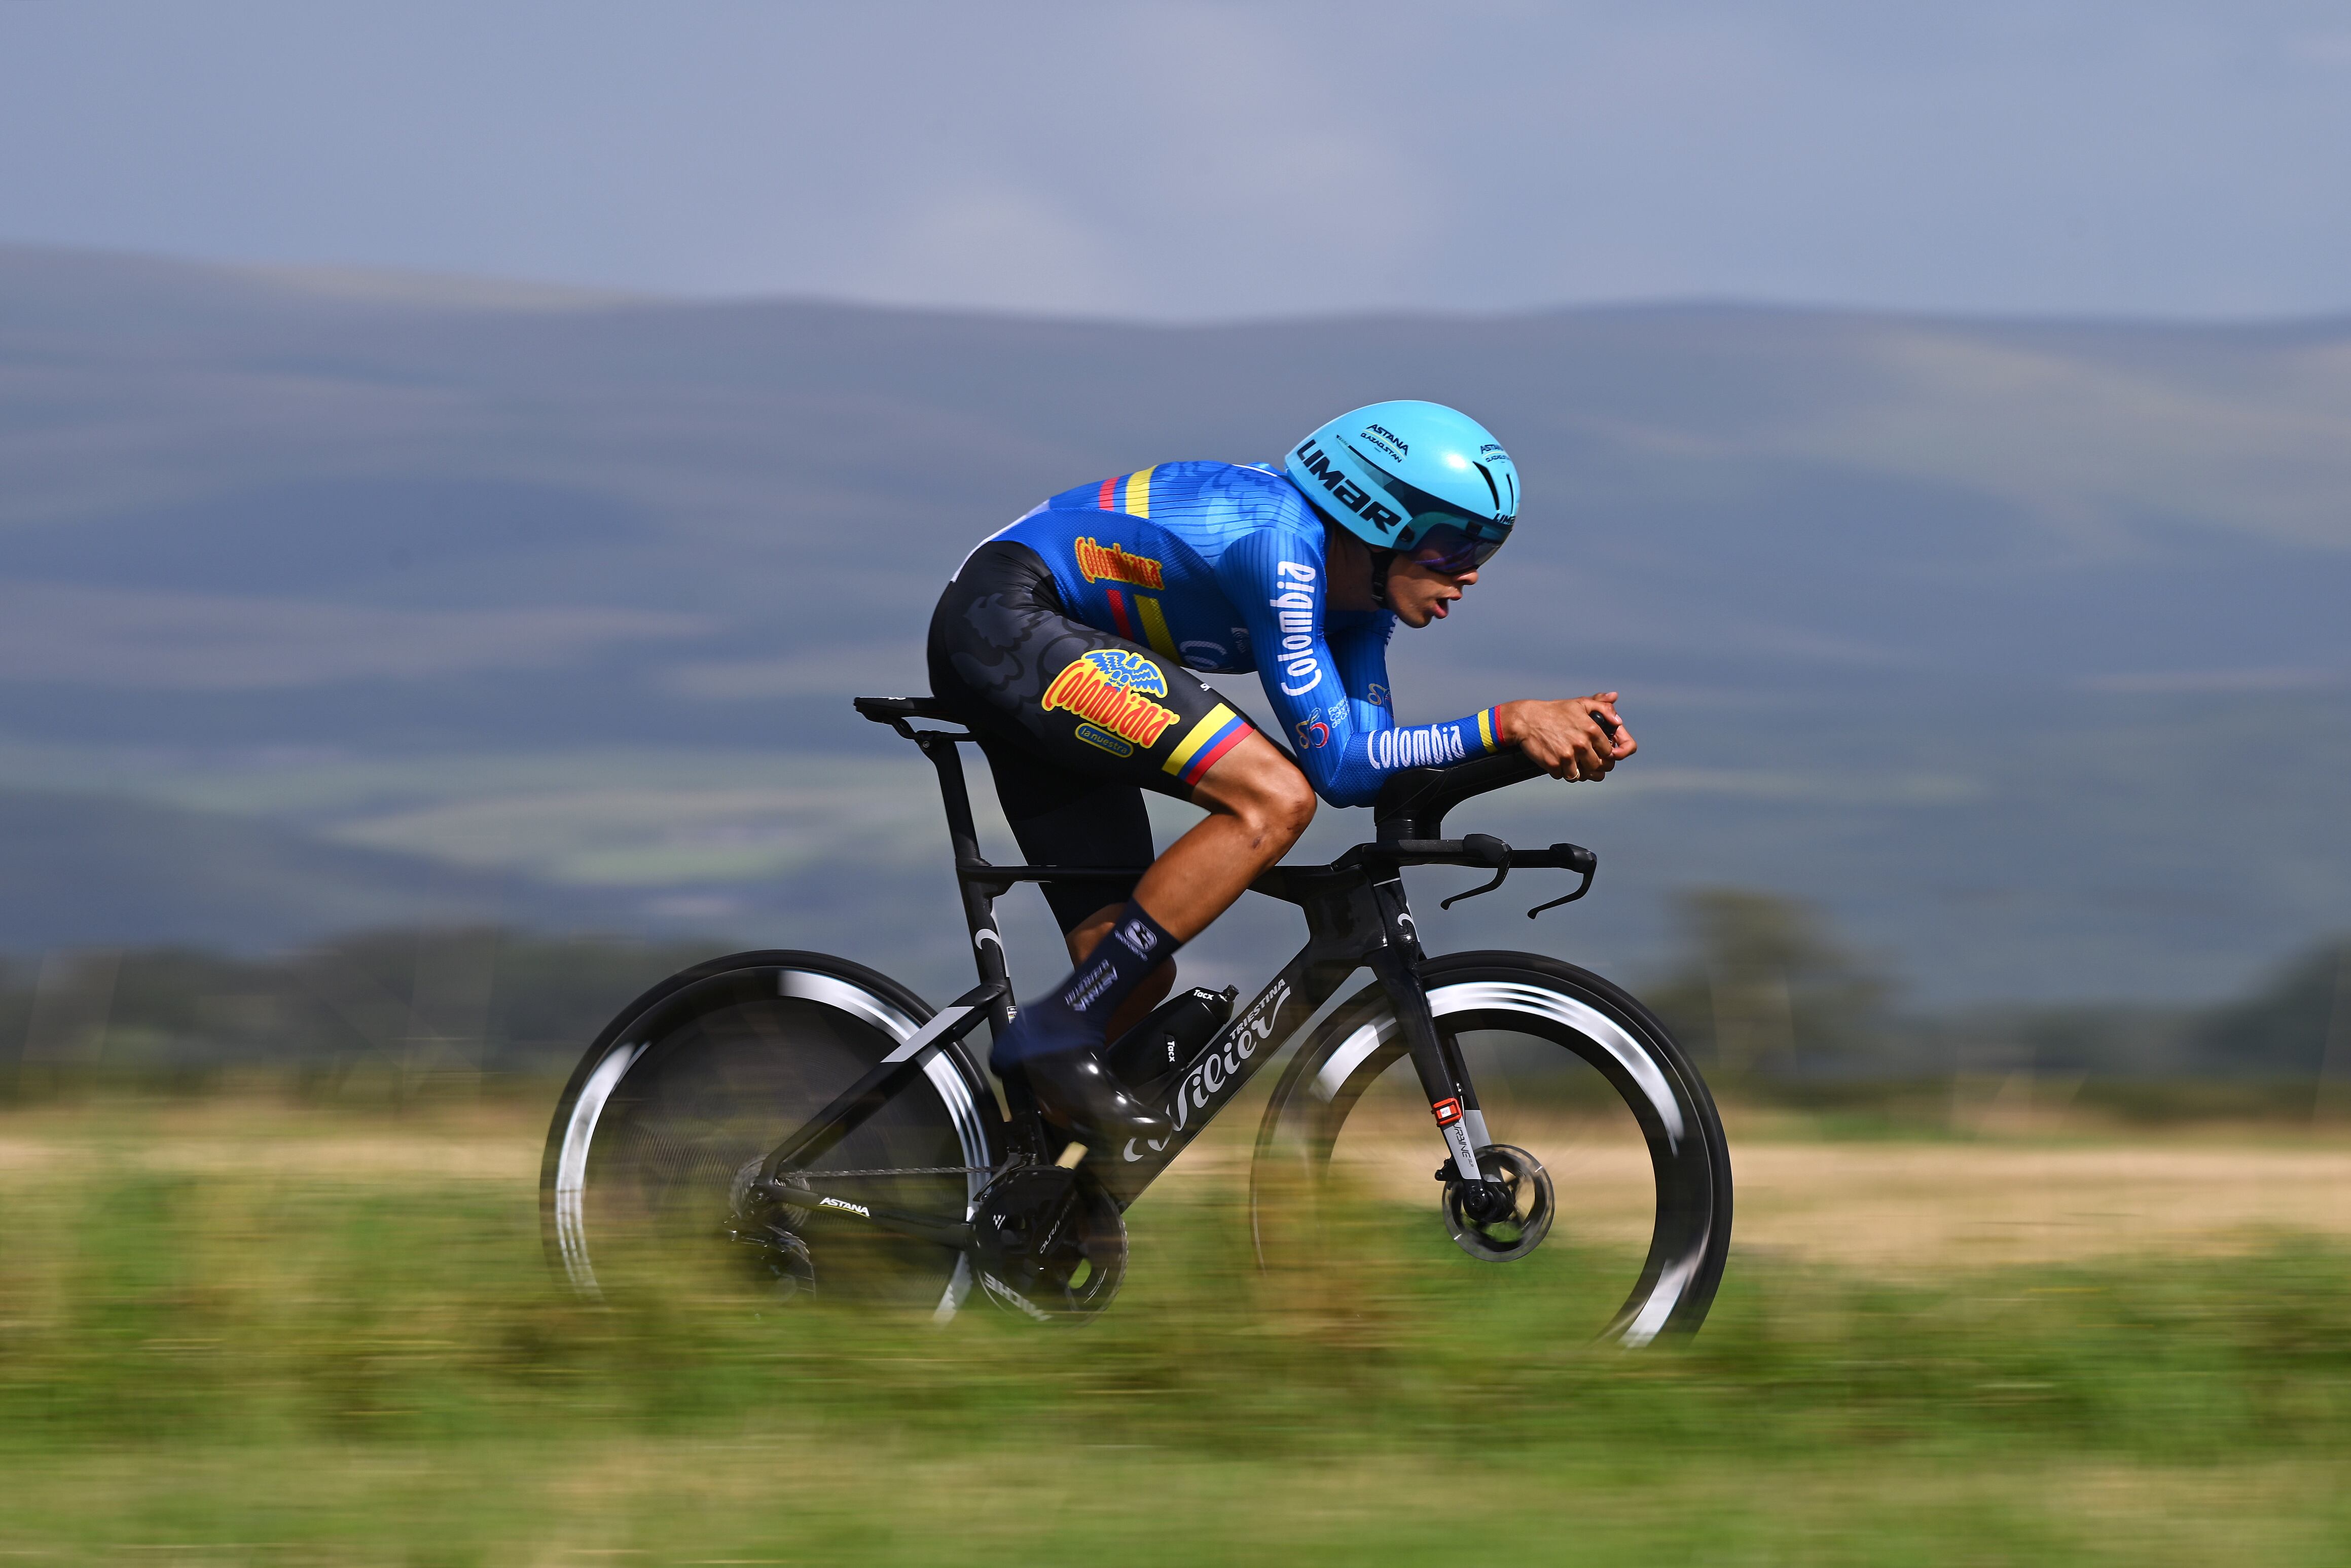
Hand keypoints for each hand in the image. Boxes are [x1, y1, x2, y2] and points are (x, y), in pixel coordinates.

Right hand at [1495, 694, 1635, 781]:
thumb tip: (1619, 721)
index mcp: (1592, 730)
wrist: (1526, 719)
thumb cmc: (1554, 711)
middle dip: (1593, 767)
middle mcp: (1582, 744)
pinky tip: (1558, 763)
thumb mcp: (1580, 704)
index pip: (1609, 753)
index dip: (1605, 755)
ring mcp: (1567, 756)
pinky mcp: (1554, 764)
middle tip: (1586, 763)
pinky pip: (1563, 776)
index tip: (1598, 754)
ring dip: (1578, 773)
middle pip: (1597, 767)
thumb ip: (1603, 708)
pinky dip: (1561, 772)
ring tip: (1573, 765)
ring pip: (1582, 775)